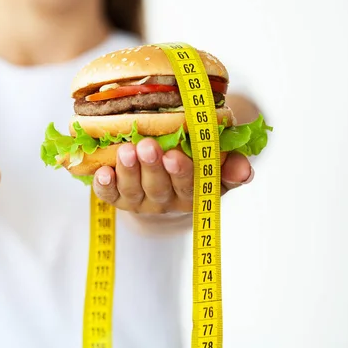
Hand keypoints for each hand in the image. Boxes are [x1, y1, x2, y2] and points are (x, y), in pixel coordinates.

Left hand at [92, 138, 253, 215]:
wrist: (166, 170)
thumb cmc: (195, 159)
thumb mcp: (217, 163)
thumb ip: (230, 165)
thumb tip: (245, 170)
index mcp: (194, 193)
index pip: (191, 186)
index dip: (183, 172)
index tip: (175, 155)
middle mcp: (166, 200)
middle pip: (159, 187)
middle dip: (152, 167)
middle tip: (147, 146)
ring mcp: (141, 201)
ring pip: (133, 191)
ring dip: (128, 171)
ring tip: (126, 150)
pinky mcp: (118, 198)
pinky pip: (110, 195)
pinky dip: (105, 185)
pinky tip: (102, 171)